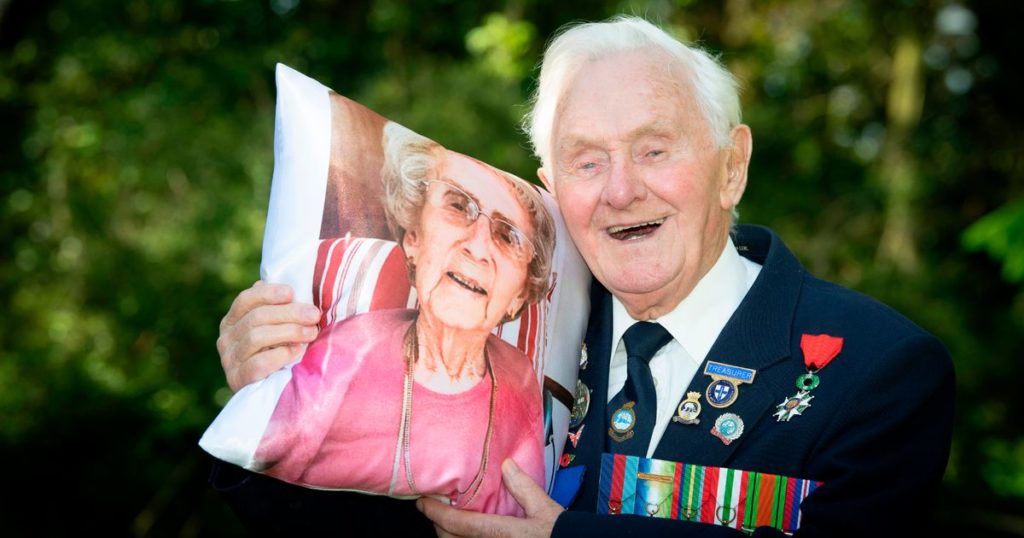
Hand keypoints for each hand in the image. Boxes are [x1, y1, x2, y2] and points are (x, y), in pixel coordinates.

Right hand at [216, 280, 320, 390]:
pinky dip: (281, 354)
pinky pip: (258, 363)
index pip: (246, 299)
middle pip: (256, 317)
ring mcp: (229, 359)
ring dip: (289, 332)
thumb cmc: (277, 353)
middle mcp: (226, 338)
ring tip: (311, 333)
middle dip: (289, 313)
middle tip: (314, 315)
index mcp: (233, 320)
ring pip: (257, 337)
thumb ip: (277, 310)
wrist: (269, 393)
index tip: (291, 293)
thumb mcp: (275, 329)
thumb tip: (292, 289)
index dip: (269, 294)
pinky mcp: (237, 379)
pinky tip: (298, 351)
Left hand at [417, 460, 561, 537]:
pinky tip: (466, 533)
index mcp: (500, 533)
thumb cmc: (559, 533)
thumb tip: (505, 464)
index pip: (459, 524)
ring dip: (449, 535)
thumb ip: (524, 487)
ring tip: (448, 520)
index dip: (436, 513)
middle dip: (438, 525)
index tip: (422, 503)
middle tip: (435, 509)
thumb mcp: (546, 508)